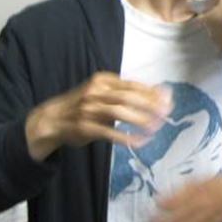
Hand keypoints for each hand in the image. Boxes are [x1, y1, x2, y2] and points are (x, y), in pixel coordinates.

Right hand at [25, 72, 172, 161]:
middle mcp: (95, 92)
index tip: (168, 101)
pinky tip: (139, 141)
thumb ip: (130, 92)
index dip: (152, 93)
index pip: (132, 85)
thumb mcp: (105, 93)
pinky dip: (125, 137)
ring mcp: (88, 109)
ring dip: (140, 120)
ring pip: (119, 112)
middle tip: (165, 114)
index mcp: (103, 80)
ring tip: (155, 127)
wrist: (53, 118)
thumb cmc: (86, 105)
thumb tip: (162, 92)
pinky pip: (108, 132)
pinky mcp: (84, 127)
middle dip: (149, 105)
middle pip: (128, 97)